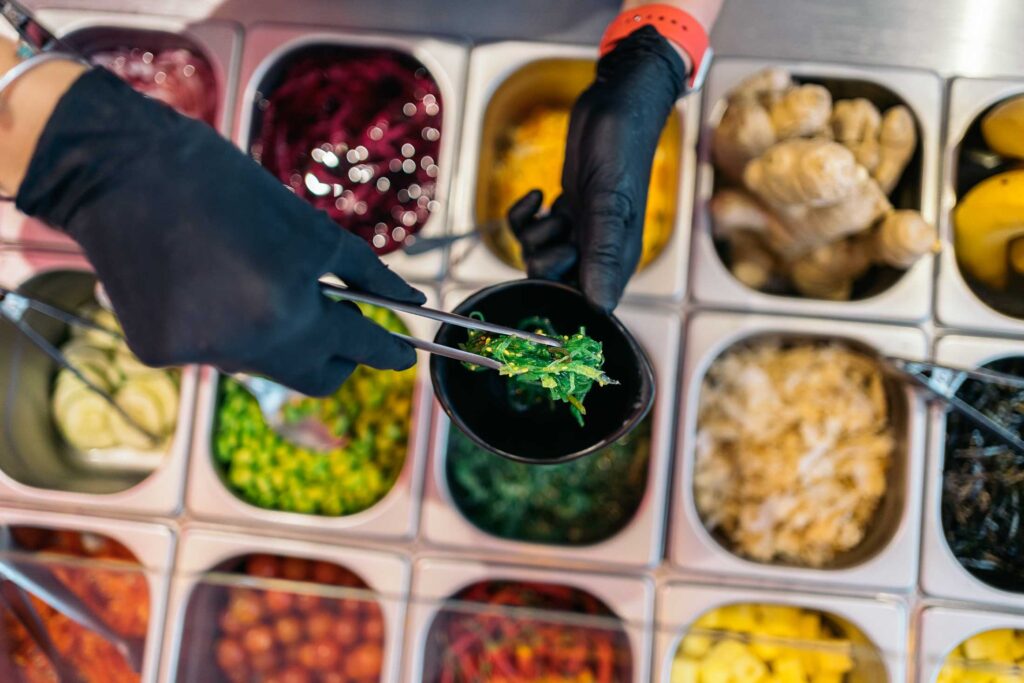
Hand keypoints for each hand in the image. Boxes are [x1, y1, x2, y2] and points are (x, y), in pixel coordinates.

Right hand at [16, 68, 423, 395]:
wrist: (119, 170)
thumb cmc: (224, 187)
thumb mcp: (308, 226)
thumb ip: (364, 272)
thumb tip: (409, 300)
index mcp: (287, 312)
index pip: (356, 347)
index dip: (387, 351)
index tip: (404, 356)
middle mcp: (243, 349)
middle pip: (312, 377)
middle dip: (337, 356)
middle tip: (344, 321)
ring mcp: (197, 355)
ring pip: (262, 363)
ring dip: (278, 333)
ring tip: (262, 280)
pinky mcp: (157, 352)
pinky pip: (214, 351)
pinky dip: (224, 326)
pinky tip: (207, 282)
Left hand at [509, 26, 686, 311]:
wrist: (615, 101)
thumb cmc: (621, 145)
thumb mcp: (609, 200)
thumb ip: (603, 252)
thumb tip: (600, 306)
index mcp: (619, 257)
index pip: (586, 301)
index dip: (562, 290)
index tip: (559, 258)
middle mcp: (600, 249)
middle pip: (554, 282)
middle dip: (544, 259)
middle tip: (559, 227)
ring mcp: (579, 231)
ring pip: (537, 258)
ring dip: (535, 235)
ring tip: (554, 207)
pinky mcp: (563, 211)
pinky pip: (529, 231)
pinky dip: (524, 216)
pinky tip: (538, 195)